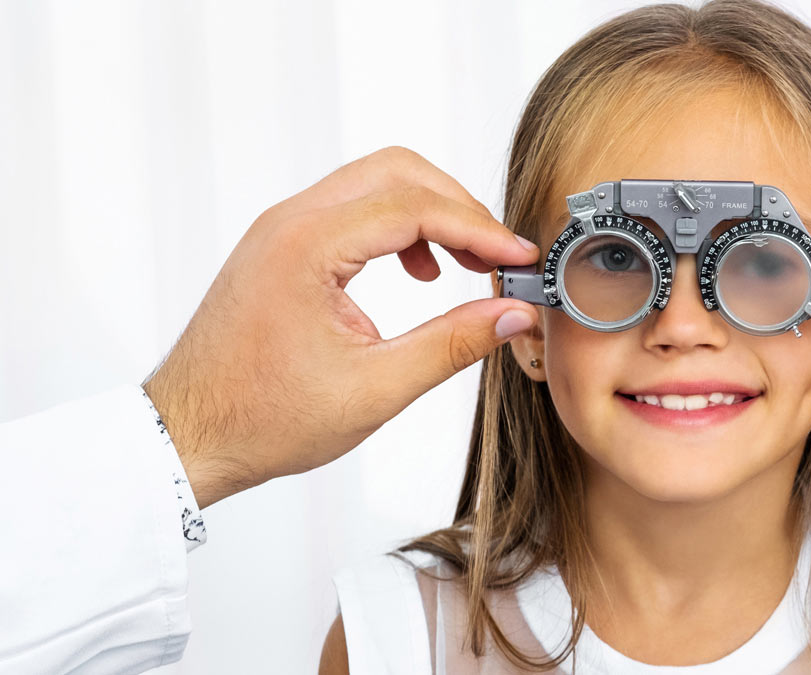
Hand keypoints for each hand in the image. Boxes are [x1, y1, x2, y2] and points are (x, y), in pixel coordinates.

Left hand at [142, 147, 539, 508]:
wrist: (188, 433)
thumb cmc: (262, 418)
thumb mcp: (374, 389)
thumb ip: (451, 345)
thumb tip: (511, 313)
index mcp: (307, 246)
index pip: (414, 207)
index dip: (479, 230)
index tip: (518, 258)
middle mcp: (290, 221)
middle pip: (397, 172)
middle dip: (458, 207)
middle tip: (496, 256)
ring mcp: (282, 229)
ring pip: (375, 184)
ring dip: (430, 213)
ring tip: (467, 265)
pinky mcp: (283, 246)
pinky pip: (352, 210)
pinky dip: (398, 228)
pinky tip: (419, 273)